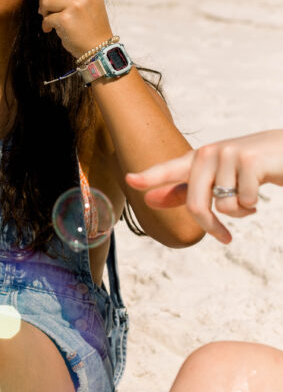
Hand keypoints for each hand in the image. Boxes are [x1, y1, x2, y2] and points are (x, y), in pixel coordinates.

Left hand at [31, 0, 113, 58]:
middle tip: (41, 10)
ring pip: (47, 2)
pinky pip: (47, 18)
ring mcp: (75, 5)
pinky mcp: (66, 19)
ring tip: (51, 21)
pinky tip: (51, 29)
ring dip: (44, 13)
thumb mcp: (86, 4)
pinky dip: (46, 24)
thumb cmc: (90, 28)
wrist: (99, 49)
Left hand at [126, 130, 282, 243]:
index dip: (149, 176)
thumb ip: (183, 189)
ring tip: (249, 193)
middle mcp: (208, 153)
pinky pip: (245, 201)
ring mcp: (228, 154)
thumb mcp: (214, 177)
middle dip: (211, 227)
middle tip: (225, 238)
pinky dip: (253, 205)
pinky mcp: (249, 161)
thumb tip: (148, 200)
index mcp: (196, 159)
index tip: (130, 180)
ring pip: (225, 206)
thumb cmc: (246, 168)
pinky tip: (260, 188)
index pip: (169, 169)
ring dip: (241, 210)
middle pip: (197, 205)